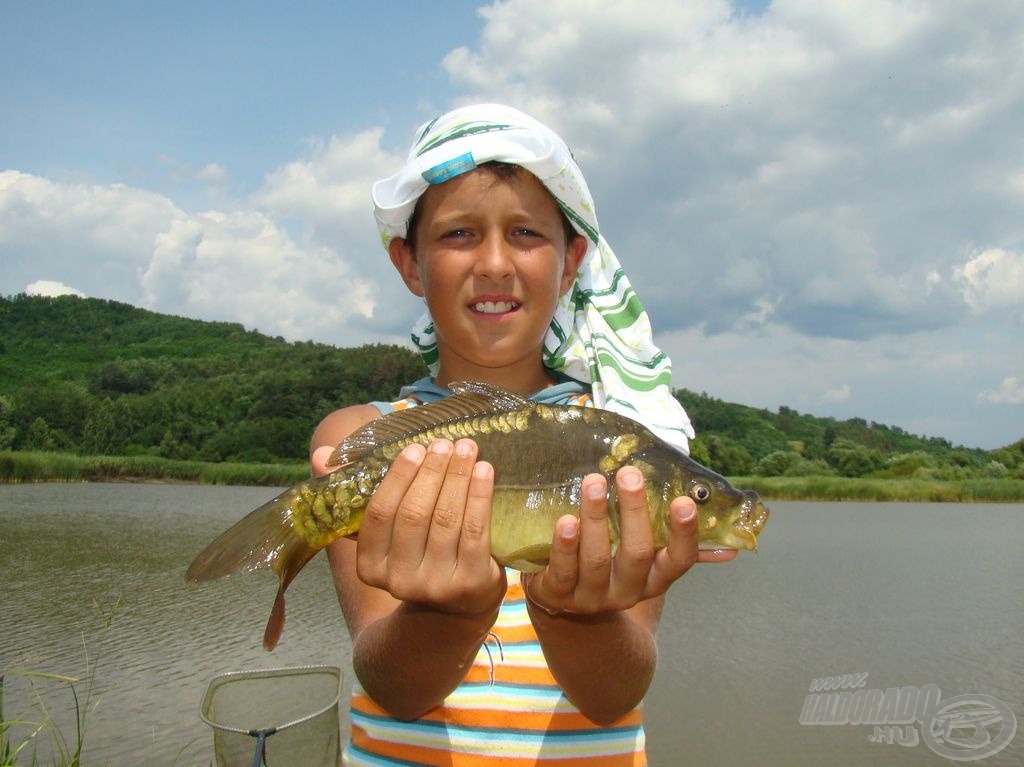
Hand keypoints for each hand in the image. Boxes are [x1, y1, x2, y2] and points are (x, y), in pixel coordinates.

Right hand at [349, 438, 505, 616]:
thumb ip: (355, 495)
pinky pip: (474, 531)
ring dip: (457, 477)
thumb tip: (319, 456)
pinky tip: (485, 471)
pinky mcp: (469, 583)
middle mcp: (399, 581)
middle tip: (444, 443)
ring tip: (466, 449)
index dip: (397, 477)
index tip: (414, 448)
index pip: (379, 515)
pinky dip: (479, 495)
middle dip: (431, 472)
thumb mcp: (385, 535)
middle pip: (414, 514)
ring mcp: (435, 585)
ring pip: (445, 519)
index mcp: (370, 567)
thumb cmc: (417, 555)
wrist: (456, 606)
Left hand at [522, 466, 735, 615]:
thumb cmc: (609, 561)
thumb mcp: (644, 557)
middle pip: (637, 554)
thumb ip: (677, 544)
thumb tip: (733, 546)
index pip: (678, 560)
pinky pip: (562, 570)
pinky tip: (566, 520)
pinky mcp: (557, 594)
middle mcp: (627, 590)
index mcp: (654, 578)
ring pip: (597, 560)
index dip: (684, 534)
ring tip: (593, 482)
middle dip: (634, 512)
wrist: (563, 601)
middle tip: (629, 473)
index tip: (683, 501)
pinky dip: (564, 545)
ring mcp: (590, 596)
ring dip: (596, 518)